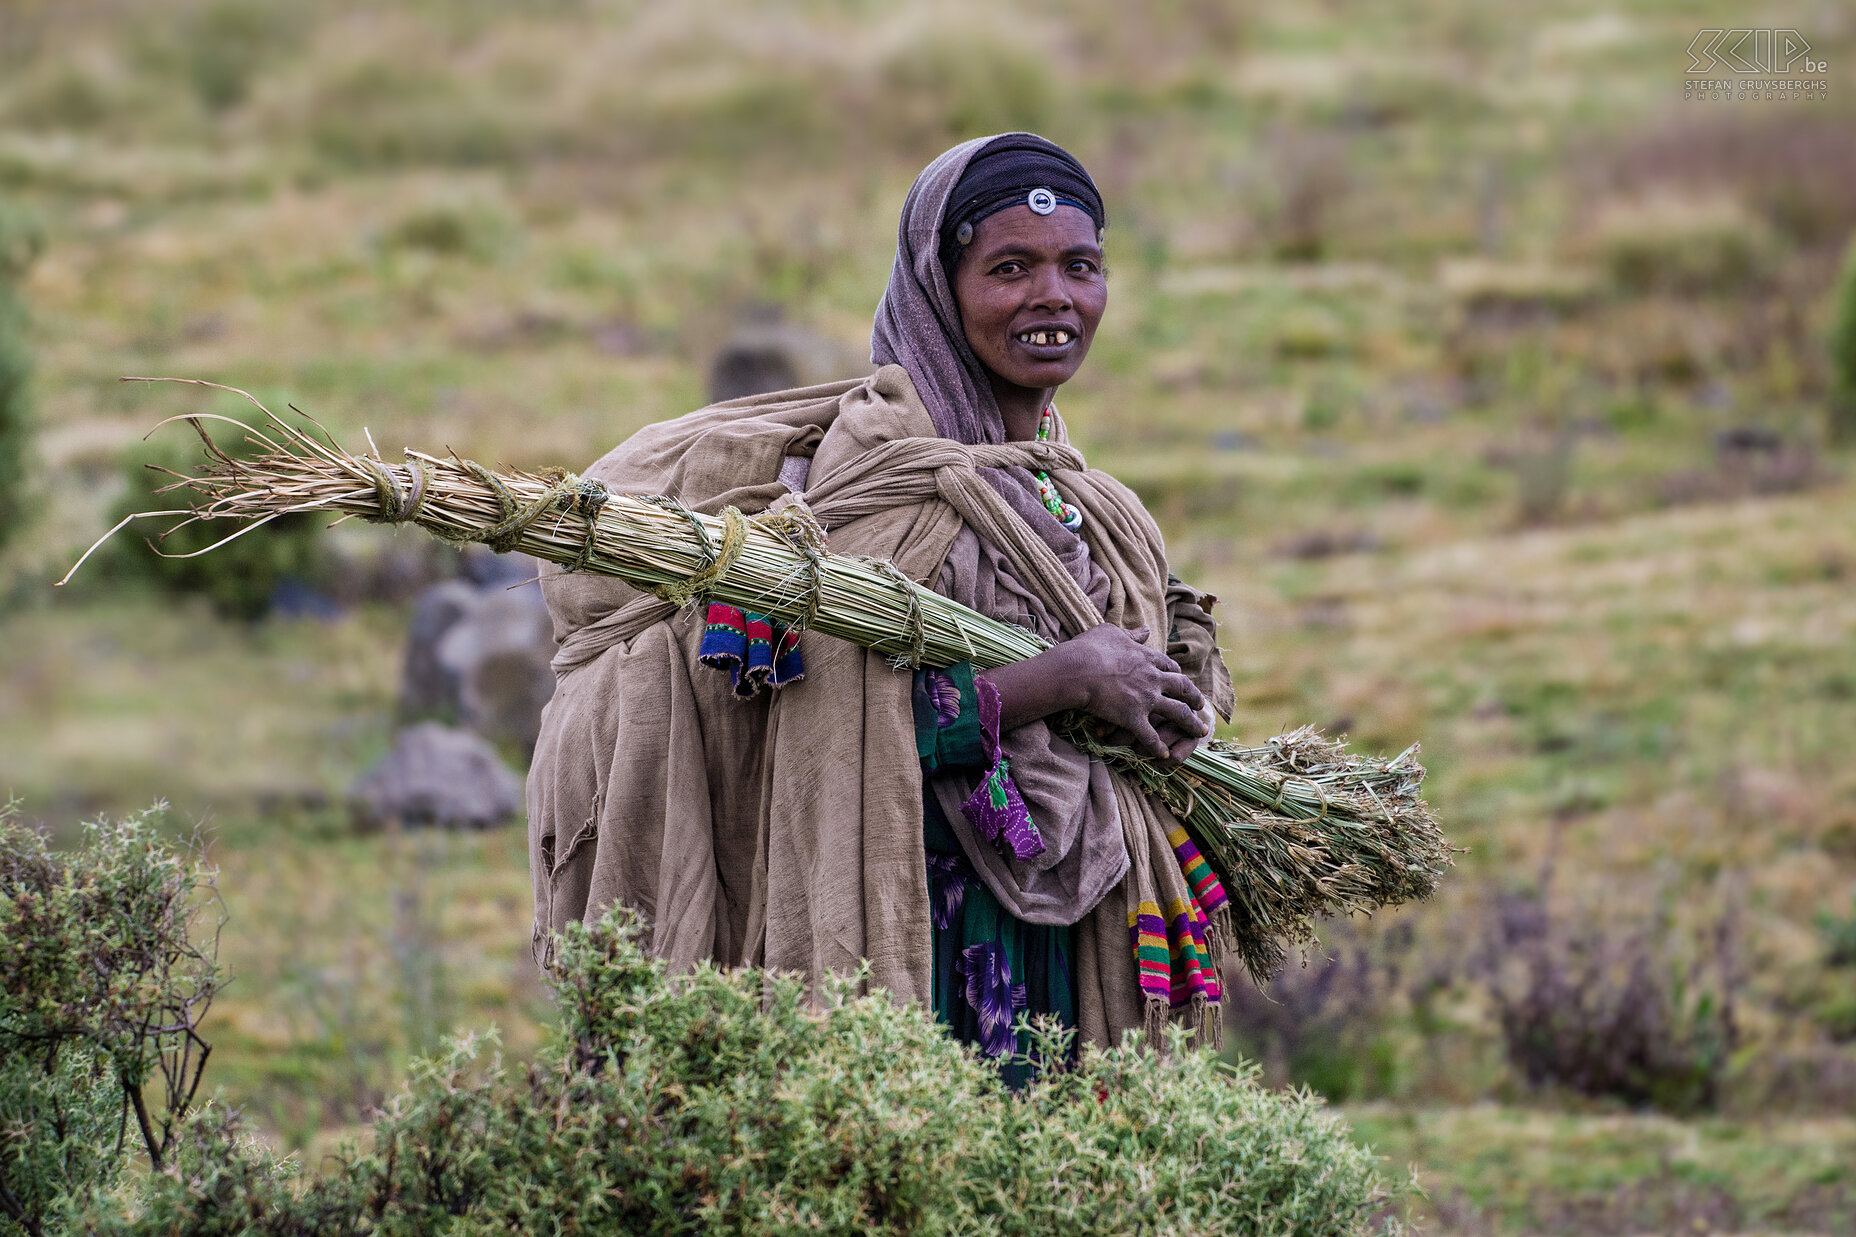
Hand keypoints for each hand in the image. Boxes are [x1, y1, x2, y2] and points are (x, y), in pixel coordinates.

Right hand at [981, 624, 1206, 760]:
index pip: (1169, 665)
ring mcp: (1146, 699)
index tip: (1181, 677)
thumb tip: (1145, 629)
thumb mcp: (1112, 632)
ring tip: (1200, 732)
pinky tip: (1165, 755)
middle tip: (1201, 705)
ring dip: (1191, 723)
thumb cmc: (1090, 648)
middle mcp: (1152, 678)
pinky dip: (1158, 747)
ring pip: (1177, 713)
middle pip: (1182, 688)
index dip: (1177, 672)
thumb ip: (1131, 633)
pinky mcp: (1133, 718)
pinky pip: (1150, 736)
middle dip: (1194, 697)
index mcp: (1146, 658)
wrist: (1076, 669)